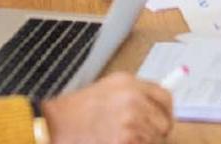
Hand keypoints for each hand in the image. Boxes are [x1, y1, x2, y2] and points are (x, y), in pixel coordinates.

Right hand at [40, 72, 174, 143]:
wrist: (54, 124)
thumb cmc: (76, 111)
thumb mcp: (106, 90)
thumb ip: (134, 95)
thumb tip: (158, 109)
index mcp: (129, 83)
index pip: (165, 97)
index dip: (167, 112)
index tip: (163, 121)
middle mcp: (133, 99)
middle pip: (164, 123)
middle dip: (155, 134)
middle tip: (139, 138)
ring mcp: (130, 121)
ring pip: (154, 141)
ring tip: (118, 139)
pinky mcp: (125, 141)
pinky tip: (113, 142)